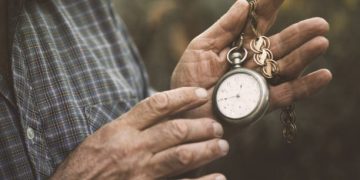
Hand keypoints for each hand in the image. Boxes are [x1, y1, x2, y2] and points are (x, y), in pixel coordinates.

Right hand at [51, 87, 228, 179]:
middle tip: (217, 126)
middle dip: (202, 126)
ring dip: (207, 149)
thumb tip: (159, 110)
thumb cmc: (86, 164)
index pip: (157, 105)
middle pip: (176, 130)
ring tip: (222, 145)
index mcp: (120, 130)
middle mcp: (132, 148)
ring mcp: (140, 172)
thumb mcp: (104, 136)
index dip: (182, 96)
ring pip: (182, 155)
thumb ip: (131, 124)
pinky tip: (218, 177)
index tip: (200, 94)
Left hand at [171, 0, 331, 121]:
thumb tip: (243, 3)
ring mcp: (258, 83)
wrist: (184, 113)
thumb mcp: (200, 49)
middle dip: (299, 34)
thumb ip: (223, 28)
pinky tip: (323, 76)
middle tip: (320, 24)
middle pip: (279, 45)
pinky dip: (305, 86)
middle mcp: (251, 62)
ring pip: (286, 67)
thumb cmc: (187, 81)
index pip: (258, 24)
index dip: (271, 8)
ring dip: (305, 56)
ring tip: (321, 42)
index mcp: (236, 47)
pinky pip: (286, 94)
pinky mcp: (261, 104)